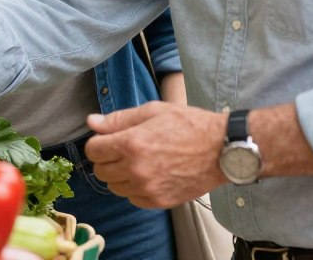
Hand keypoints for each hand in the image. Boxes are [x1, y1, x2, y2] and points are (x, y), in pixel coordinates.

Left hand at [84, 102, 226, 208]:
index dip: (98, 143)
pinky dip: (135, 188)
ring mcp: (148, 188)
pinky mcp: (159, 201)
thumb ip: (118, 119)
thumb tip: (92, 122)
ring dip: (120, 175)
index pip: (93, 150)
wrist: (221, 149)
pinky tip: (150, 175)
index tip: (108, 140)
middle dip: (107, 159)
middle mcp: (136, 169)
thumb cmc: (189, 125)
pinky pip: (133, 198)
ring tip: (139, 162)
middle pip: (100, 171)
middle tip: (123, 150)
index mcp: (131, 144)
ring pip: (115, 187)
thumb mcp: (152, 111)